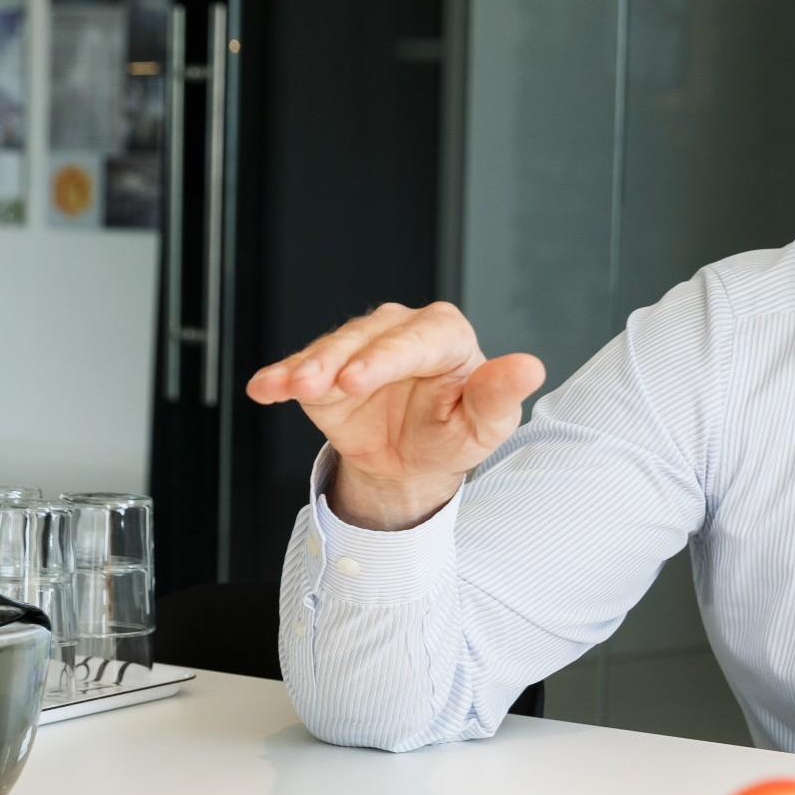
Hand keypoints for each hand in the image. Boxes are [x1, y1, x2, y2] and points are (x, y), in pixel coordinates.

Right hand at [244, 301, 545, 529]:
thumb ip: (500, 394)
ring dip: (305, 368)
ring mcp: (360, 346)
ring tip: (286, 387)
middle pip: (367, 337)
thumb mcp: (484, 425)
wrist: (413, 463)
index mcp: (447, 335)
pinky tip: (265, 387)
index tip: (357, 380)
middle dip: (338, 360)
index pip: (417, 339)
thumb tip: (530, 367)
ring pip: (330, 349)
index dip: (384, 358)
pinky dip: (281, 377)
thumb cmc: (455, 435)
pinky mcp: (326, 368)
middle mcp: (401, 331)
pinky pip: (302, 369)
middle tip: (317, 386)